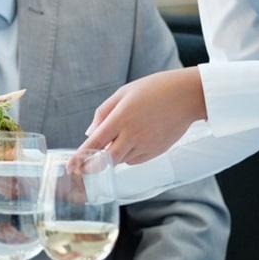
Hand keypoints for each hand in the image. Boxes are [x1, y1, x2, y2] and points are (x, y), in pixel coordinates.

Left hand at [78, 67, 206, 164]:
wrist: (188, 96)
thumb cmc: (155, 89)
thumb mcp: (124, 92)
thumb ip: (103, 112)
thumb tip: (90, 133)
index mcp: (121, 118)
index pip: (96, 143)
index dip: (81, 157)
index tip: (70, 166)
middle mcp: (133, 135)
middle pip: (107, 160)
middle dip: (92, 167)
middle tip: (82, 170)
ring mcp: (146, 145)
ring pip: (121, 160)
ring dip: (113, 157)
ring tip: (119, 138)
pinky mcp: (156, 152)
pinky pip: (135, 160)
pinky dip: (128, 155)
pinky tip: (133, 140)